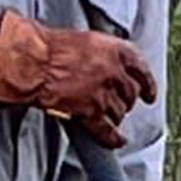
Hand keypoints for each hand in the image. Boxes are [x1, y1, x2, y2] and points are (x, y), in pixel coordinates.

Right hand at [0, 10, 156, 146]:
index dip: (147, 84)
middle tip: (121, 105)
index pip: (141, 69)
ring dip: (115, 117)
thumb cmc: (49, 46)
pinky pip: (106, 130)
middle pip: (130, 93)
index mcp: (115, 50)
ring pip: (118, 112)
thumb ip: (102, 53)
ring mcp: (102, 93)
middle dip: (126, 102)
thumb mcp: (84, 39)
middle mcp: (113, 71)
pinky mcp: (89, 112)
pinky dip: (112, 138)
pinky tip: (117, 141)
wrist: (31, 62)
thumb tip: (108, 63)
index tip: (149, 94)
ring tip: (107, 118)